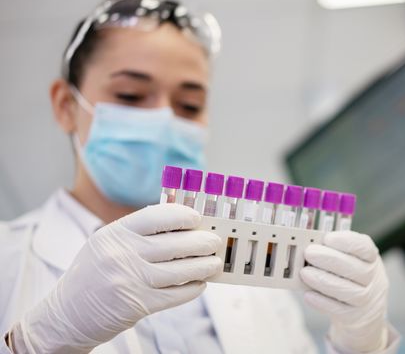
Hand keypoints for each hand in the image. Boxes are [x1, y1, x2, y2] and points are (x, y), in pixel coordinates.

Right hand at [11, 204, 221, 353]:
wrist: (66, 315)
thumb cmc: (92, 276)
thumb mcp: (107, 245)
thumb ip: (138, 233)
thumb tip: (181, 225)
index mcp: (115, 233)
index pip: (157, 216)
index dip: (183, 215)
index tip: (197, 218)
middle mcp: (122, 254)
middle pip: (176, 243)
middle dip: (202, 242)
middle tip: (214, 242)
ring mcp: (131, 280)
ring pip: (182, 269)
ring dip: (204, 266)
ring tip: (214, 263)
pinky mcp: (138, 304)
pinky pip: (177, 294)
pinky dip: (193, 288)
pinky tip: (200, 283)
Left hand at [301, 231, 388, 352]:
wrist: (364, 311)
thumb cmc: (350, 278)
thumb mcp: (349, 260)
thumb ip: (332, 252)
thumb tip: (310, 245)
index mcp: (371, 258)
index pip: (364, 247)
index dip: (346, 242)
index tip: (327, 238)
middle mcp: (373, 278)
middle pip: (355, 268)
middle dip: (329, 259)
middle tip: (309, 253)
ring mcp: (366, 299)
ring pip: (348, 291)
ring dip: (323, 280)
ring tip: (305, 273)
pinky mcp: (354, 317)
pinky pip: (339, 310)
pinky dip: (322, 302)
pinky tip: (308, 295)